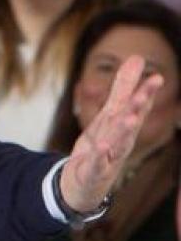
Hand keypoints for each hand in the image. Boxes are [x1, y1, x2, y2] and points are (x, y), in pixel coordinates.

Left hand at [62, 55, 163, 211]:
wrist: (84, 183)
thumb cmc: (102, 145)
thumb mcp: (110, 113)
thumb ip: (123, 88)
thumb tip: (138, 58)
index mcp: (124, 127)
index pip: (136, 108)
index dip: (146, 93)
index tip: (157, 77)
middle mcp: (121, 141)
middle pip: (130, 123)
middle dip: (137, 109)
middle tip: (144, 93)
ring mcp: (108, 158)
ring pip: (117, 143)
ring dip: (123, 131)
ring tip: (128, 118)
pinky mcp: (92, 172)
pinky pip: (97, 164)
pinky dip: (100, 156)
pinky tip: (102, 147)